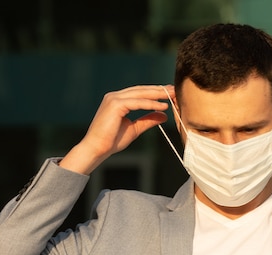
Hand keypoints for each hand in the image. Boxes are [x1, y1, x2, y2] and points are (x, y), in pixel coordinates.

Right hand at [60, 85, 174, 174]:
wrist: (97, 148)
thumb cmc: (112, 140)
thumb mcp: (135, 128)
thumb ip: (148, 120)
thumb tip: (164, 115)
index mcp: (118, 100)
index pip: (140, 93)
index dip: (155, 92)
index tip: (169, 93)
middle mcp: (114, 96)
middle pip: (141, 90)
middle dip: (159, 90)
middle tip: (174, 90)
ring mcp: (113, 99)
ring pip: (140, 94)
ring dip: (157, 94)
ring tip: (172, 95)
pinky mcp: (115, 105)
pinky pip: (137, 102)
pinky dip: (151, 104)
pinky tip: (163, 106)